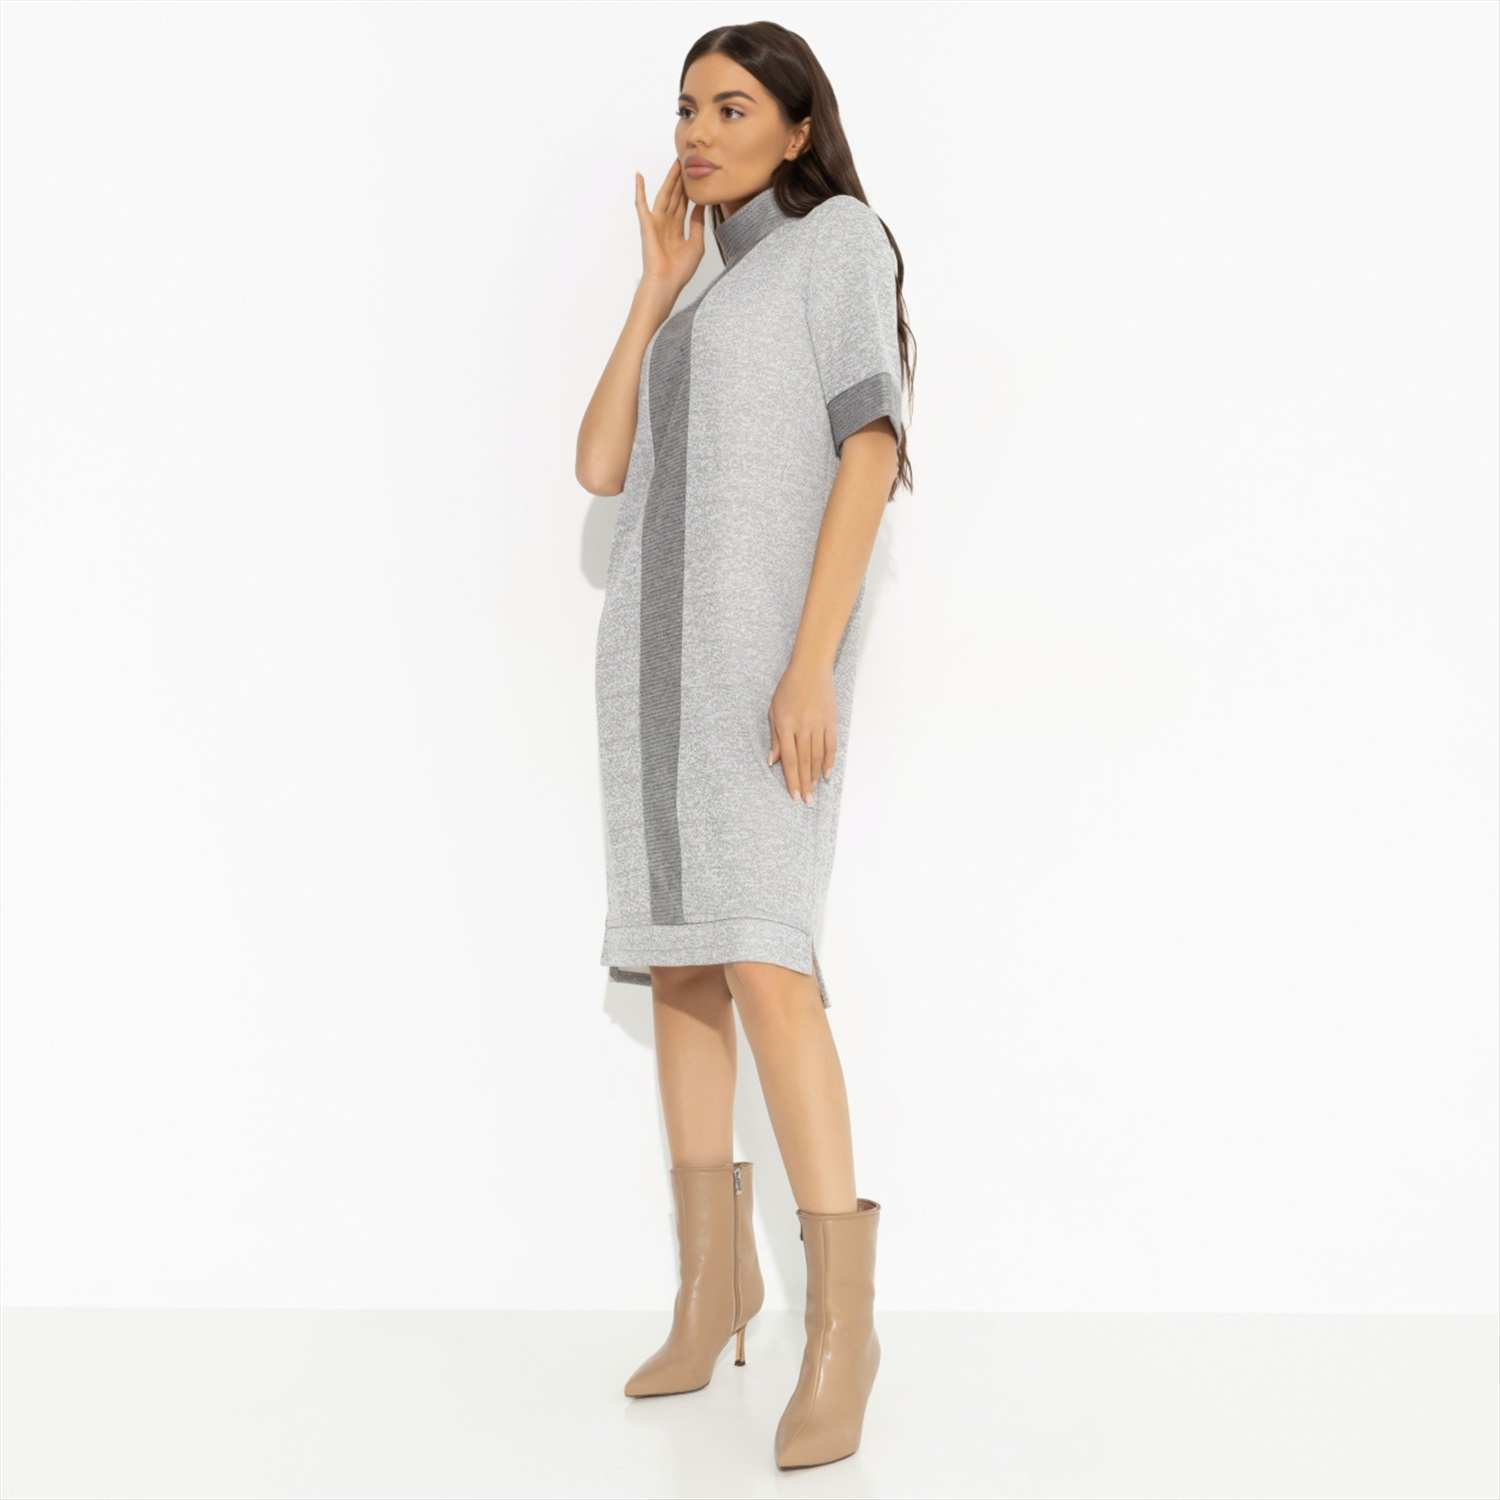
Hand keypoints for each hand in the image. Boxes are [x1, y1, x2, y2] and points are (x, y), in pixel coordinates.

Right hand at [634, 160, 704, 292]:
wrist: (667, 282)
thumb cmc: (680, 270)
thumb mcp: (696, 244)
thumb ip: (698, 224)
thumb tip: (702, 206)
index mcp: (677, 229)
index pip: (685, 204)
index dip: (690, 190)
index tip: (696, 176)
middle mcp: (667, 223)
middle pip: (676, 196)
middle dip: (681, 179)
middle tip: (687, 161)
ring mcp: (656, 222)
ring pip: (665, 195)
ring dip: (669, 179)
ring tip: (676, 163)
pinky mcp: (647, 224)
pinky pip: (642, 204)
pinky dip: (639, 190)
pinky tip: (639, 176)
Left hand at [767, 658, 836, 805]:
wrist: (810, 669)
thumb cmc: (788, 689)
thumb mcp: (774, 711)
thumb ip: (774, 737)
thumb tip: (773, 762)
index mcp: (785, 725)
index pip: (790, 759)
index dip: (791, 780)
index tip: (793, 796)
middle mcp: (802, 727)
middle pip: (804, 762)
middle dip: (804, 784)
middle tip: (806, 802)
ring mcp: (818, 724)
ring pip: (818, 756)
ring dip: (815, 776)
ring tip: (814, 792)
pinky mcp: (831, 721)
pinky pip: (831, 745)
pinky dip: (829, 761)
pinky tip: (827, 774)